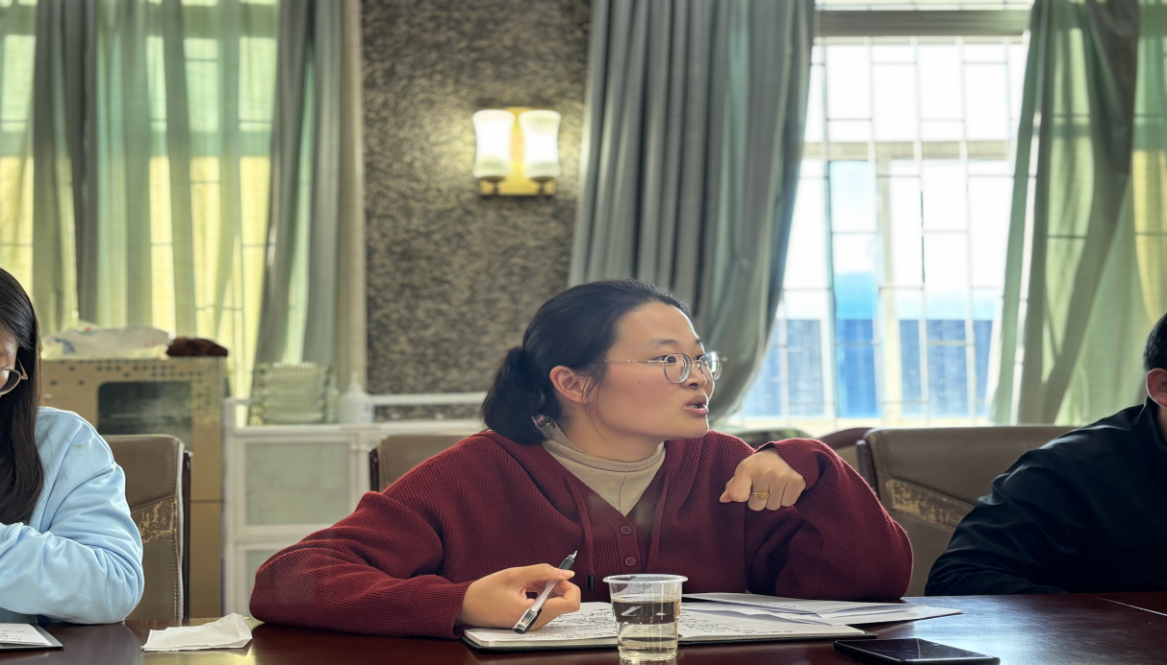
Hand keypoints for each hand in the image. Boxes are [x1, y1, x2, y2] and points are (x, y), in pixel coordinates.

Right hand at [457, 564, 580, 629]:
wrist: (466, 607)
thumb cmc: (485, 592)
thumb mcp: (514, 575)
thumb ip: (542, 571)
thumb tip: (565, 572)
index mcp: (534, 613)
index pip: (571, 603)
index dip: (569, 586)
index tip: (557, 576)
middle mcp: (537, 622)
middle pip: (565, 603)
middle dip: (558, 586)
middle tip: (542, 575)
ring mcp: (534, 623)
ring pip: (556, 604)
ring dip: (549, 589)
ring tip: (531, 581)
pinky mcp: (529, 621)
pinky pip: (546, 607)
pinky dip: (542, 594)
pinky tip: (528, 587)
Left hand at [720, 448, 805, 510]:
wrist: (792, 452)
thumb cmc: (765, 463)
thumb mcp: (747, 468)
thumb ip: (734, 485)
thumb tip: (723, 499)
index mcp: (747, 468)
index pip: (738, 496)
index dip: (744, 495)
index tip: (749, 487)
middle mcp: (763, 472)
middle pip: (756, 506)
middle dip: (761, 499)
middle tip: (766, 485)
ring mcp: (781, 478)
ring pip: (773, 506)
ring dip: (775, 499)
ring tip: (777, 484)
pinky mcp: (796, 482)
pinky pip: (787, 503)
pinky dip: (787, 498)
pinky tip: (787, 485)